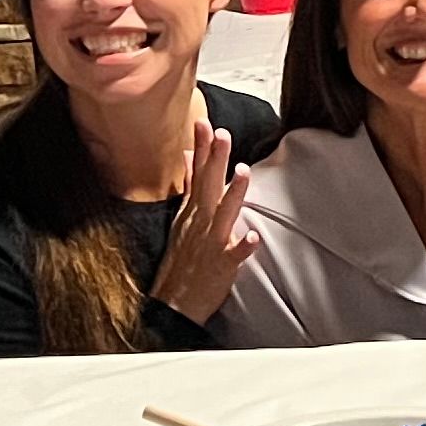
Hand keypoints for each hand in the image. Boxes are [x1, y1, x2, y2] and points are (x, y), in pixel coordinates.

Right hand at [147, 116, 258, 324]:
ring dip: (233, 194)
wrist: (173, 304)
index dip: (202, 148)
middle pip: (209, 186)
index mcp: (193, 211)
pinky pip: (233, 255)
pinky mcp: (221, 266)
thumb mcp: (182, 218)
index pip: (198, 174)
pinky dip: (243, 246)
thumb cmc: (181, 258)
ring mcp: (210, 243)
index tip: (204, 122)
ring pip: (223, 214)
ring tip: (243, 171)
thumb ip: (190, 185)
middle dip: (216, 160)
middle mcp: (201, 223)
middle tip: (222, 133)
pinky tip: (253, 237)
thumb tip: (191, 156)